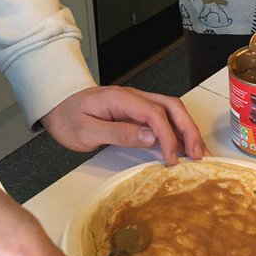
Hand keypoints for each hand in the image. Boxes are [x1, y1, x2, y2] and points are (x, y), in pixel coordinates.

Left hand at [40, 86, 206, 163]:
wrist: (56, 106)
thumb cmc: (68, 118)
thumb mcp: (86, 132)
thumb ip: (119, 133)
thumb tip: (151, 137)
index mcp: (121, 99)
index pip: (155, 114)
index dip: (168, 136)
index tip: (172, 158)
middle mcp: (133, 97)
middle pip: (172, 107)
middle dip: (188, 130)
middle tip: (199, 155)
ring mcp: (136, 103)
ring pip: (171, 110)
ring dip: (187, 130)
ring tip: (197, 153)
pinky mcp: (136, 111)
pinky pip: (162, 118)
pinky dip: (176, 131)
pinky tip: (182, 147)